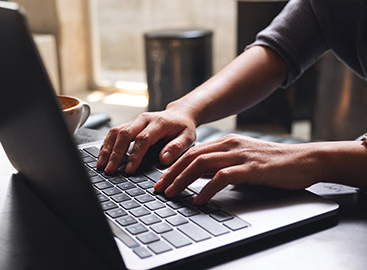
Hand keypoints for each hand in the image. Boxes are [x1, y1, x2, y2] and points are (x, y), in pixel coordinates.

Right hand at [97, 109, 196, 173]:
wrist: (180, 114)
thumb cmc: (183, 128)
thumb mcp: (188, 138)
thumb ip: (177, 148)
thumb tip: (164, 159)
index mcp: (159, 123)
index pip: (143, 139)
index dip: (135, 155)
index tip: (129, 170)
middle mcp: (144, 119)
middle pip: (125, 134)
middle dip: (115, 153)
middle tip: (110, 169)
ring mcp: (135, 120)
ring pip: (116, 131)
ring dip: (107, 149)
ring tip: (101, 165)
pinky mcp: (129, 124)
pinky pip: (114, 132)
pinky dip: (106, 145)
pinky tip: (103, 156)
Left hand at [154, 134, 320, 203]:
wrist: (305, 160)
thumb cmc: (274, 162)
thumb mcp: (243, 159)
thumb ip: (223, 164)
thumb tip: (201, 175)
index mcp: (226, 142)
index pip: (192, 152)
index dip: (174, 166)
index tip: (161, 179)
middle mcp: (229, 145)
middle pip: (191, 157)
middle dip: (171, 173)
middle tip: (158, 187)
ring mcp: (240, 155)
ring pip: (201, 165)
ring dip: (182, 180)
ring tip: (171, 193)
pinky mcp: (251, 168)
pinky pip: (222, 177)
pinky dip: (207, 189)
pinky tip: (198, 199)